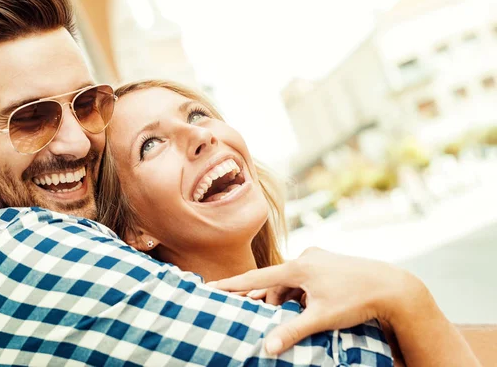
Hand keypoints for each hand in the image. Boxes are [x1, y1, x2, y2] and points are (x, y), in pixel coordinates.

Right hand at [210, 247, 421, 355]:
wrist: (393, 287)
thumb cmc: (356, 300)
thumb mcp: (322, 317)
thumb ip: (292, 331)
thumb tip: (267, 348)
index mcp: (299, 267)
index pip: (257, 277)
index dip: (233, 284)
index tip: (212, 286)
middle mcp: (306, 257)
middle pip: (274, 281)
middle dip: (263, 298)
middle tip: (253, 313)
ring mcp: (318, 258)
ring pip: (290, 280)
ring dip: (284, 298)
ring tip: (287, 316)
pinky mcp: (328, 263)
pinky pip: (304, 278)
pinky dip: (299, 293)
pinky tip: (306, 306)